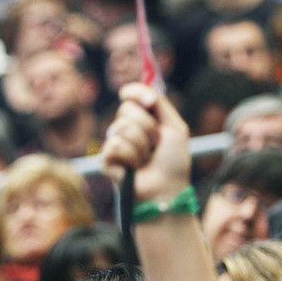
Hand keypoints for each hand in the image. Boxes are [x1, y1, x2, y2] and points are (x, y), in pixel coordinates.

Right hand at [101, 83, 191, 201]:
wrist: (166, 190)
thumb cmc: (173, 162)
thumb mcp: (175, 127)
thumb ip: (160, 103)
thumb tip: (144, 90)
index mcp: (142, 118)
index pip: (131, 95)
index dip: (137, 93)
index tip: (149, 102)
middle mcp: (126, 128)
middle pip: (126, 109)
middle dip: (147, 127)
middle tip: (156, 145)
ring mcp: (115, 143)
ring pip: (121, 127)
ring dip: (141, 146)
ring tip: (146, 159)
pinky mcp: (106, 160)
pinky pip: (114, 146)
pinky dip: (130, 158)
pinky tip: (135, 169)